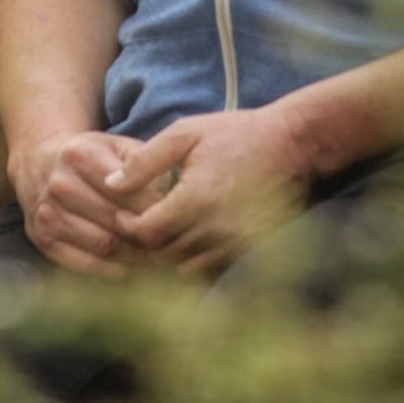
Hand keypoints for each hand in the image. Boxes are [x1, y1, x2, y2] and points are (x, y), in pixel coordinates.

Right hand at [10, 128, 172, 278]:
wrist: (38, 163)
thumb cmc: (91, 157)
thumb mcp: (117, 146)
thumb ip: (146, 165)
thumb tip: (172, 198)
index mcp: (81, 155)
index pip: (130, 192)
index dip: (158, 210)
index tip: (177, 220)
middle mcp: (60, 184)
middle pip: (117, 221)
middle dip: (149, 236)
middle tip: (172, 246)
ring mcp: (48, 213)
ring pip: (104, 245)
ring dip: (135, 257)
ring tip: (157, 258)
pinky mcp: (42, 239)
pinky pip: (84, 264)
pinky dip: (111, 270)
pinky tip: (130, 267)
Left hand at [106, 105, 308, 276]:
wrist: (293, 145)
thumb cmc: (236, 134)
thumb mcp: (185, 134)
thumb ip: (145, 161)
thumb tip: (110, 184)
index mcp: (195, 200)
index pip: (147, 233)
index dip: (128, 226)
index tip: (122, 214)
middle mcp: (216, 229)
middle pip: (164, 254)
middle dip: (145, 243)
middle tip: (135, 226)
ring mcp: (236, 243)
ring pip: (187, 267)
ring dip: (169, 254)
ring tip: (160, 233)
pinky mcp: (250, 249)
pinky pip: (212, 268)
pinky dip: (195, 259)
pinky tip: (188, 238)